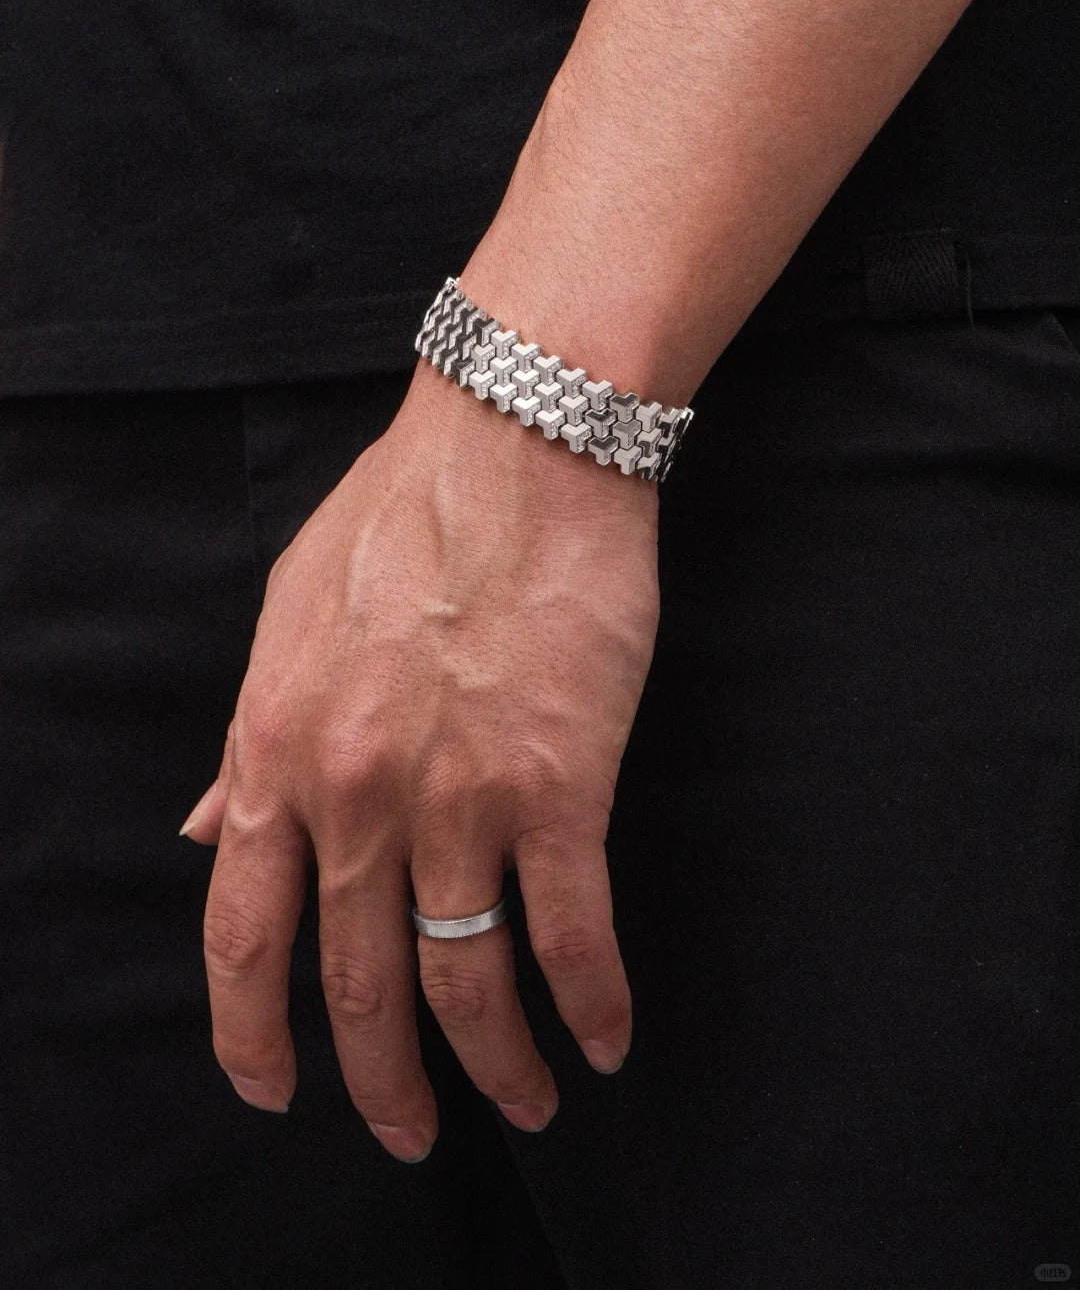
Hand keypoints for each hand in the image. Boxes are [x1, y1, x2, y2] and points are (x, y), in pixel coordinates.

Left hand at [179, 360, 660, 1161]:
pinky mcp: (561, 787)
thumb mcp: (283, 617)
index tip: (273, 1089)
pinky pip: (570, 935)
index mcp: (275, 752)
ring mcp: (459, 798)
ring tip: (524, 1106)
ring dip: (497, 1069)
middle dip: (384, 1085)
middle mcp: (357, 795)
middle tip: (412, 1134)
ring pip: (467, 985)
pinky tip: (605, 1040)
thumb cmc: (401, 516)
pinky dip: (589, 1006)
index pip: (241, 933)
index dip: (251, 1033)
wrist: (517, 443)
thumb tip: (199, 827)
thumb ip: (241, 739)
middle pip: (360, 986)